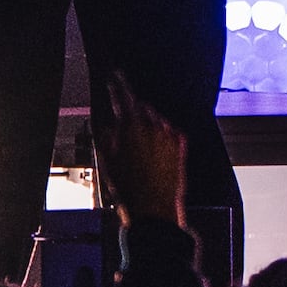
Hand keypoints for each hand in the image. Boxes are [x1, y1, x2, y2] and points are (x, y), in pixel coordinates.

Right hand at [91, 78, 189, 227]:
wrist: (154, 209)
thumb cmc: (128, 189)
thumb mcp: (106, 162)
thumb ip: (106, 137)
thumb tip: (107, 125)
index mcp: (132, 127)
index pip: (123, 96)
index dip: (117, 84)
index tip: (114, 76)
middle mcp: (153, 127)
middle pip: (141, 108)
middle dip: (133, 114)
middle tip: (124, 132)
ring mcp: (169, 136)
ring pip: (155, 121)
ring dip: (147, 128)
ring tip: (138, 154)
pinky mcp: (180, 146)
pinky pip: (168, 133)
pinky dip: (161, 138)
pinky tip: (154, 156)